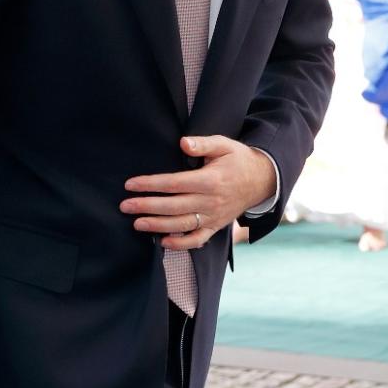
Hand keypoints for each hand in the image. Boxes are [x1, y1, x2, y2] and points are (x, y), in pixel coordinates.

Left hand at [120, 136, 276, 251]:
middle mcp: (211, 201)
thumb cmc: (238, 159)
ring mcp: (214, 216)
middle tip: (125, 206)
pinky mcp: (216, 226)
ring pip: (183, 224)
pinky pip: (198, 239)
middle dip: (147, 206)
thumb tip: (183, 143)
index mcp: (211, 180)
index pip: (174, 184)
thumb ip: (203, 144)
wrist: (263, 180)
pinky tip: (163, 242)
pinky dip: (181, 244)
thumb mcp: (224, 144)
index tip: (130, 185)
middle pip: (174, 206)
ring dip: (158, 226)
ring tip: (137, 223)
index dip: (151, 184)